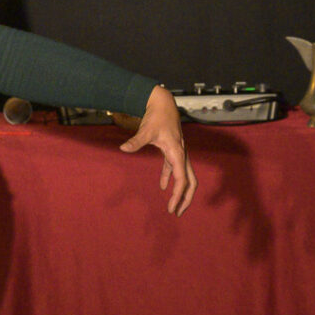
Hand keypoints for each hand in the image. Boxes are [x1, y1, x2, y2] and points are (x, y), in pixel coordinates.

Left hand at [119, 85, 196, 215]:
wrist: (162, 102)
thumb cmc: (156, 115)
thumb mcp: (146, 130)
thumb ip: (136, 141)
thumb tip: (123, 148)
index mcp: (177, 152)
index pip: (182, 179)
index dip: (178, 195)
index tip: (171, 208)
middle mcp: (181, 154)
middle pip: (191, 182)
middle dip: (186, 198)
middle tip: (177, 212)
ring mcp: (178, 152)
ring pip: (185, 176)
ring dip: (180, 191)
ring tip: (174, 205)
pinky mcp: (172, 150)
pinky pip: (174, 168)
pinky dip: (170, 178)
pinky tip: (162, 186)